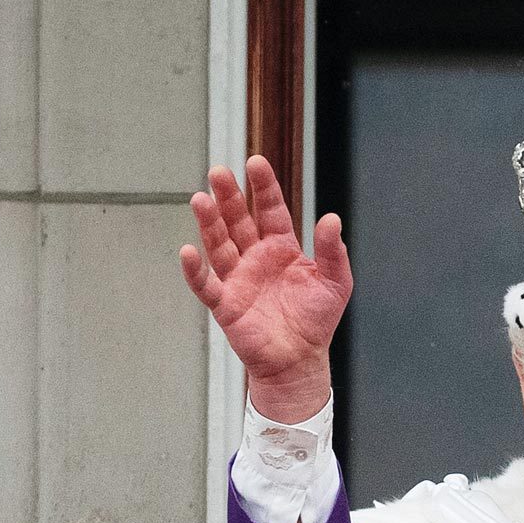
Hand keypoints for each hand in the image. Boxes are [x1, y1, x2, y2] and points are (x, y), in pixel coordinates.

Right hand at [179, 156, 352, 420]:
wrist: (301, 360)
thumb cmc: (317, 321)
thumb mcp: (334, 282)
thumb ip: (333, 251)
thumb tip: (332, 218)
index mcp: (281, 248)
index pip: (270, 210)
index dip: (264, 187)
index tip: (255, 162)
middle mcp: (255, 257)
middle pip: (238, 221)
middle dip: (229, 197)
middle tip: (218, 172)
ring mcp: (238, 278)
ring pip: (219, 244)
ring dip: (209, 223)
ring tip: (200, 198)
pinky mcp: (226, 304)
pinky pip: (206, 284)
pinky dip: (196, 270)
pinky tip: (189, 250)